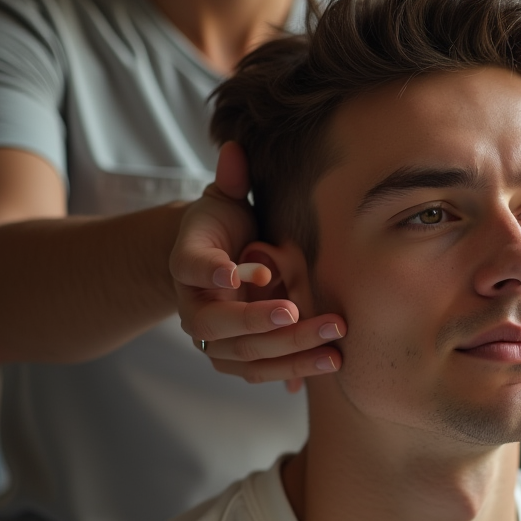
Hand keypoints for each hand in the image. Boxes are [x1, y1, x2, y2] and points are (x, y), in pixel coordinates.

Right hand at [171, 142, 344, 389]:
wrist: (218, 266)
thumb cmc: (224, 228)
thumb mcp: (224, 201)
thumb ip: (231, 180)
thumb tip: (236, 147)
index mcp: (186, 262)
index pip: (189, 266)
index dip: (208, 270)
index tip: (235, 270)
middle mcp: (194, 307)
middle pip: (217, 324)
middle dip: (258, 321)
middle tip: (296, 311)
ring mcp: (214, 341)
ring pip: (244, 356)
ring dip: (289, 353)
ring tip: (333, 346)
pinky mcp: (237, 360)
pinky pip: (263, 373)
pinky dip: (296, 371)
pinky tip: (332, 362)